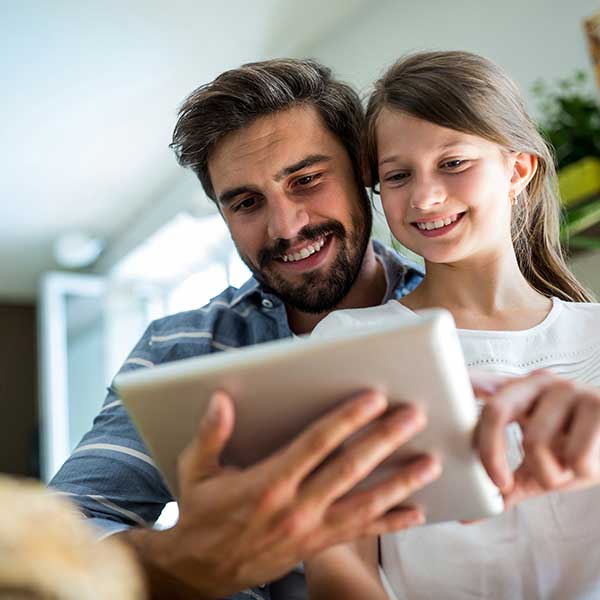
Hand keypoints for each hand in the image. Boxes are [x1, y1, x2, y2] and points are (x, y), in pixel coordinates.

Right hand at [127, 389, 440, 598]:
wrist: (200, 571)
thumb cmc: (201, 515)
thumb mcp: (195, 471)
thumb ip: (211, 434)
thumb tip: (221, 400)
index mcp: (269, 482)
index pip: (317, 443)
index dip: (348, 419)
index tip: (374, 399)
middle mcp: (296, 506)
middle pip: (350, 468)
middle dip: (384, 440)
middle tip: (413, 417)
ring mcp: (311, 530)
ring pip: (364, 503)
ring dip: (400, 482)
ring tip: (429, 463)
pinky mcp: (317, 546)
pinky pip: (360, 534)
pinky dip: (391, 524)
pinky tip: (416, 513)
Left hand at [473, 369, 599, 506]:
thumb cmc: (579, 453)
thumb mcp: (540, 465)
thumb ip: (507, 483)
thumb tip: (468, 516)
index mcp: (520, 390)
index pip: (480, 386)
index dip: (460, 389)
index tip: (443, 406)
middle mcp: (540, 382)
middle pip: (495, 411)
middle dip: (492, 455)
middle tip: (500, 484)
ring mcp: (569, 390)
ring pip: (535, 443)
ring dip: (551, 474)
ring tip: (566, 470)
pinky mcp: (599, 405)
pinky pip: (574, 455)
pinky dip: (580, 474)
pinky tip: (590, 464)